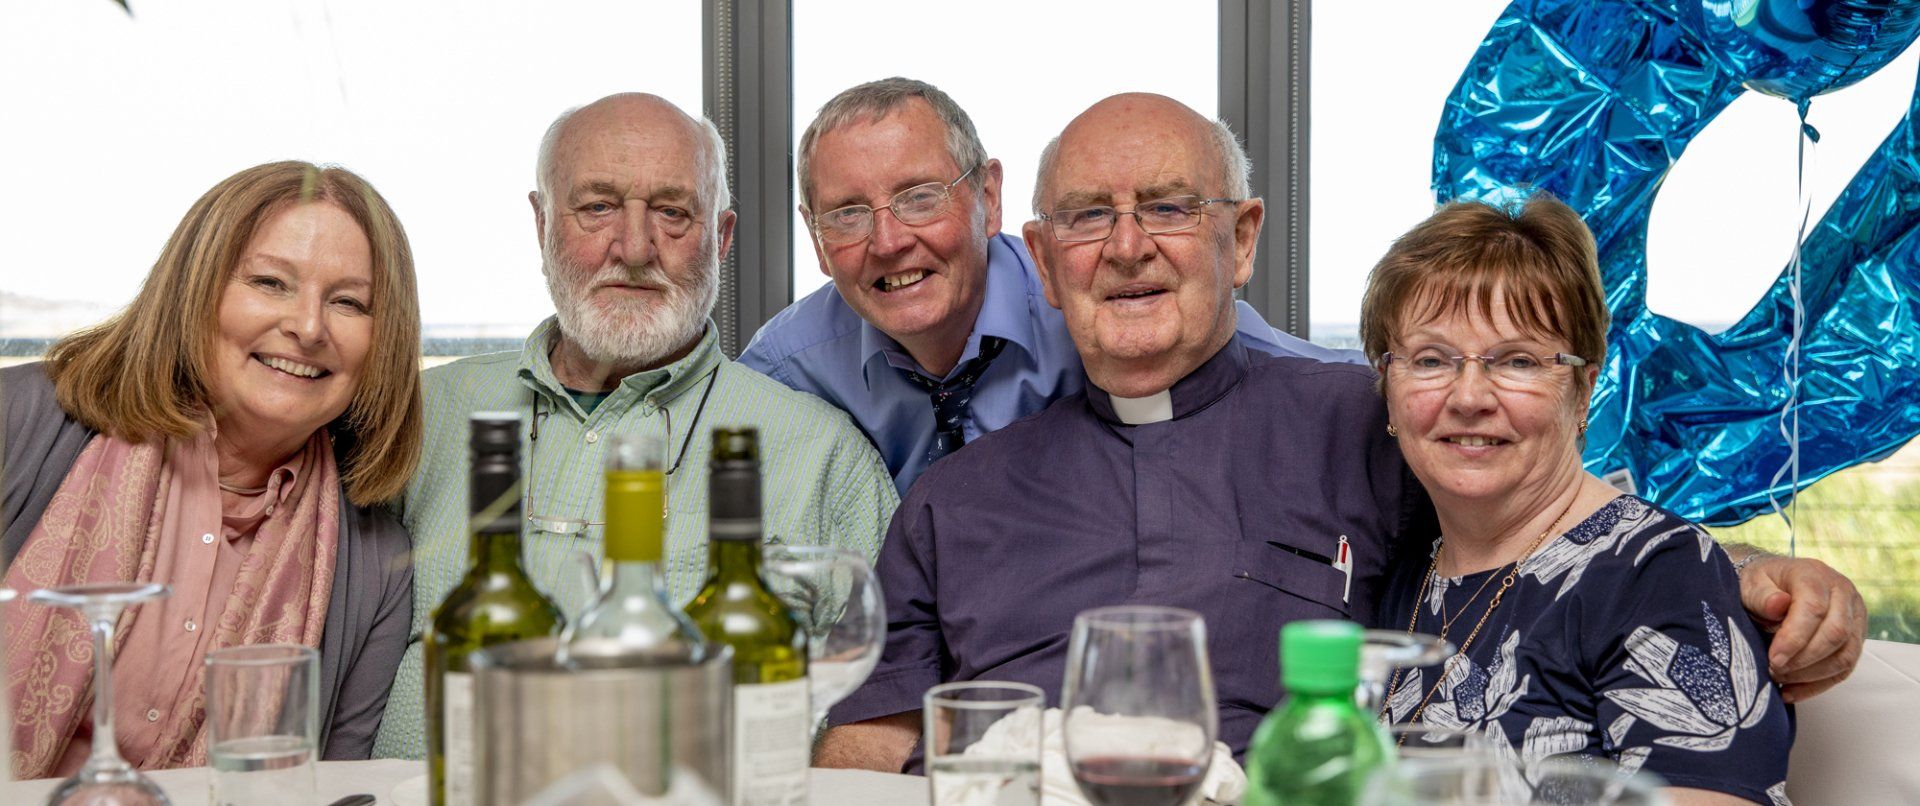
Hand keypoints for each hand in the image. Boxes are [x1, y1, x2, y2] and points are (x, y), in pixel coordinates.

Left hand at [1737, 555, 1866, 702]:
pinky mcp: (1856, 637)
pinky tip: (1792, 691)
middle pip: (1836, 634)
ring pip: (1846, 655)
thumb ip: (1762, 595)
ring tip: (1780, 679)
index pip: (1814, 609)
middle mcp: (1842, 592)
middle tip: (1774, 670)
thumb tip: (1778, 605)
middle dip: (1804, 659)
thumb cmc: (1763, 584)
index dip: (1795, 638)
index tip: (1774, 658)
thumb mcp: (1751, 583)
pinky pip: (1846, 668)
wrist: (1775, 582)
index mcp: (1815, 575)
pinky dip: (1819, 684)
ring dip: (1812, 675)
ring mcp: (1855, 615)